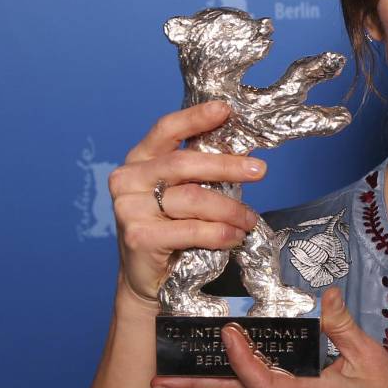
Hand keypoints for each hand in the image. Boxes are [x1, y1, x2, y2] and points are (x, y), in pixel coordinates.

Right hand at [110, 100, 265, 306]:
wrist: (147, 277)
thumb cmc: (170, 228)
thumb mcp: (182, 192)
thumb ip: (201, 172)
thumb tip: (245, 155)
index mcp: (139, 159)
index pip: (166, 129)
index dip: (195, 117)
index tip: (225, 109)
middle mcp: (128, 179)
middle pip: (184, 163)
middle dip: (226, 165)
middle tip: (259, 170)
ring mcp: (129, 208)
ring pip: (192, 199)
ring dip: (229, 209)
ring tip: (249, 219)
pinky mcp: (138, 237)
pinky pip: (190, 229)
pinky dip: (219, 233)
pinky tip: (234, 237)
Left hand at [151, 287, 387, 387]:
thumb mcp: (370, 358)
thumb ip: (343, 328)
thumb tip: (326, 297)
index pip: (264, 385)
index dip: (242, 362)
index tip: (229, 333)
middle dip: (199, 387)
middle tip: (161, 378)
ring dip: (209, 384)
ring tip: (172, 375)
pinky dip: (232, 378)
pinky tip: (214, 368)